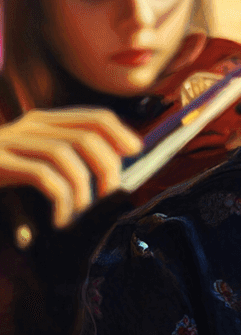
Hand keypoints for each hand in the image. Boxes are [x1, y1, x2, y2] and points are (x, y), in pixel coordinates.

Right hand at [0, 107, 141, 226]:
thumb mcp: (32, 158)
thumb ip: (65, 155)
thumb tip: (114, 166)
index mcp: (42, 121)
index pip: (94, 116)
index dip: (120, 132)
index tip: (135, 153)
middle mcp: (29, 125)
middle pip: (87, 137)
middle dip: (107, 167)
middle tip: (109, 194)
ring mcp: (11, 142)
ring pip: (67, 156)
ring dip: (84, 188)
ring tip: (82, 210)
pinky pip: (44, 177)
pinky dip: (62, 199)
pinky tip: (61, 218)